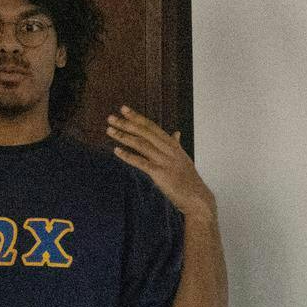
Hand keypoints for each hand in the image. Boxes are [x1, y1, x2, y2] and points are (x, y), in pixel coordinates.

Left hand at [107, 106, 216, 220]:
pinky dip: (128, 156)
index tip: (124, 109)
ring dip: (123, 136)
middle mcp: (168, 150)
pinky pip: (141, 162)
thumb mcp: (183, 158)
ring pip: (141, 144)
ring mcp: (164, 161)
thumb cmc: (189, 179)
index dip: (137, 117)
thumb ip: (177, 144)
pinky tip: (117, 151)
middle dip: (126, 124)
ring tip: (109, 130)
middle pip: (144, 132)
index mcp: (172, 144)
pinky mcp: (160, 173)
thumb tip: (176, 133)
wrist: (197, 198)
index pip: (152, 126)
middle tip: (110, 117)